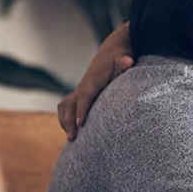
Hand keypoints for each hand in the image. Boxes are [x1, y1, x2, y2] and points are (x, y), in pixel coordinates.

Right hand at [58, 22, 132, 139]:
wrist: (111, 52)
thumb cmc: (118, 58)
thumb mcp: (123, 58)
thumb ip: (124, 62)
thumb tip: (128, 61)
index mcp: (93, 80)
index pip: (85, 96)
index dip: (82, 110)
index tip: (80, 124)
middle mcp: (83, 86)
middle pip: (70, 104)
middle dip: (69, 121)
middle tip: (72, 138)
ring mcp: (79, 90)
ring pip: (65, 106)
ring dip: (64, 121)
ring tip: (71, 139)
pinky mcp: (79, 94)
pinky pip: (66, 107)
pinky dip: (65, 118)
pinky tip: (70, 131)